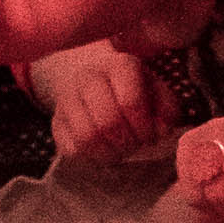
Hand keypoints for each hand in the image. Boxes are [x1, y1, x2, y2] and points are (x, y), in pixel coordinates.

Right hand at [38, 40, 177, 165]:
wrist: (97, 83)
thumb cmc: (135, 91)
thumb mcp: (158, 92)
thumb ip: (167, 109)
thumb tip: (162, 129)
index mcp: (120, 65)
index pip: (130, 102)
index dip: (144, 128)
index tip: (150, 136)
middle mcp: (89, 76)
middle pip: (107, 122)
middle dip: (127, 142)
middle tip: (135, 145)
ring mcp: (67, 97)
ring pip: (87, 138)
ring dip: (110, 153)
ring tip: (120, 150)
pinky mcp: (56, 121)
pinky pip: (72, 149)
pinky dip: (92, 157)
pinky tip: (104, 149)